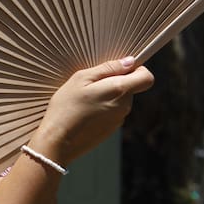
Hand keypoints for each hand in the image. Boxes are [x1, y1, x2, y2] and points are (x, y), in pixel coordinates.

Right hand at [28, 57, 153, 166]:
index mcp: (119, 90)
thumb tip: (130, 62)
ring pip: (121, 99)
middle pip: (132, 87)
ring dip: (109, 95)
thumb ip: (109, 68)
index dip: (137, 69)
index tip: (121, 68)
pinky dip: (104, 107)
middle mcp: (124, 107)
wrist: (57, 141)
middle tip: (93, 84)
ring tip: (86, 99)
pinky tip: (86, 111)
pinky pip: (114, 111)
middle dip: (117, 81)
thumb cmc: (66, 107)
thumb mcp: (82, 78)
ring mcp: (119, 120)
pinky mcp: (112, 130)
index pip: (147, 77)